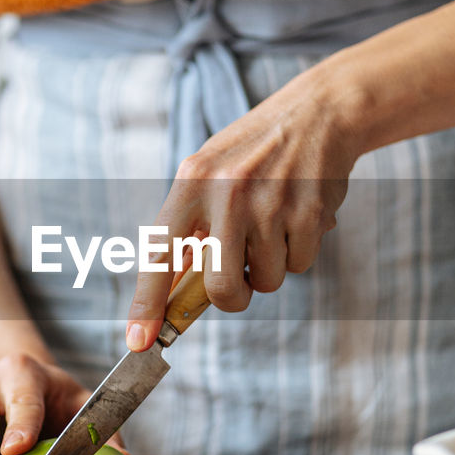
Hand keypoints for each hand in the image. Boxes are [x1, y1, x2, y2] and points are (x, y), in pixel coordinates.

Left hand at [126, 71, 359, 349]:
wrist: (316, 114)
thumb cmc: (252, 155)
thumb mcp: (209, 177)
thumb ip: (191, 230)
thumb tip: (176, 294)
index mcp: (190, 184)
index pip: (159, 256)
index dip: (147, 304)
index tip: (138, 341)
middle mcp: (225, 193)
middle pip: (221, 289)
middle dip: (232, 296)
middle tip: (241, 278)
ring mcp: (269, 203)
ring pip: (266, 281)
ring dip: (271, 268)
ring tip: (273, 225)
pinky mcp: (308, 212)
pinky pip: (299, 265)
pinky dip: (299, 251)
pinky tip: (298, 216)